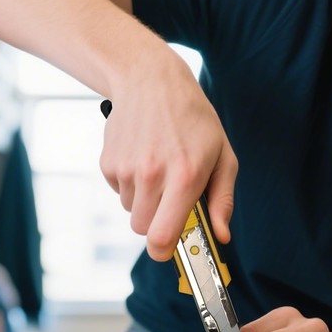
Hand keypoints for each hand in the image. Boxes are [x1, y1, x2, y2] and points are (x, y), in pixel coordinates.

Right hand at [99, 46, 238, 260]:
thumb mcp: (223, 156)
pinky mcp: (108, 163)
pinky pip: (119, 192)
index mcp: (185, 176)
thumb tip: (222, 236)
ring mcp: (127, 168)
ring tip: (160, 167)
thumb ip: (222, 200)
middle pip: (143, 229)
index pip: (162, 235)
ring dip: (145, 200)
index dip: (164, 251)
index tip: (169, 249)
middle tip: (172, 198)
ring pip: (132, 211)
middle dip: (157, 222)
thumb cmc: (194, 120)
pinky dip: (130, 184)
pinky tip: (143, 157)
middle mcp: (152, 175)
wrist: (151, 81)